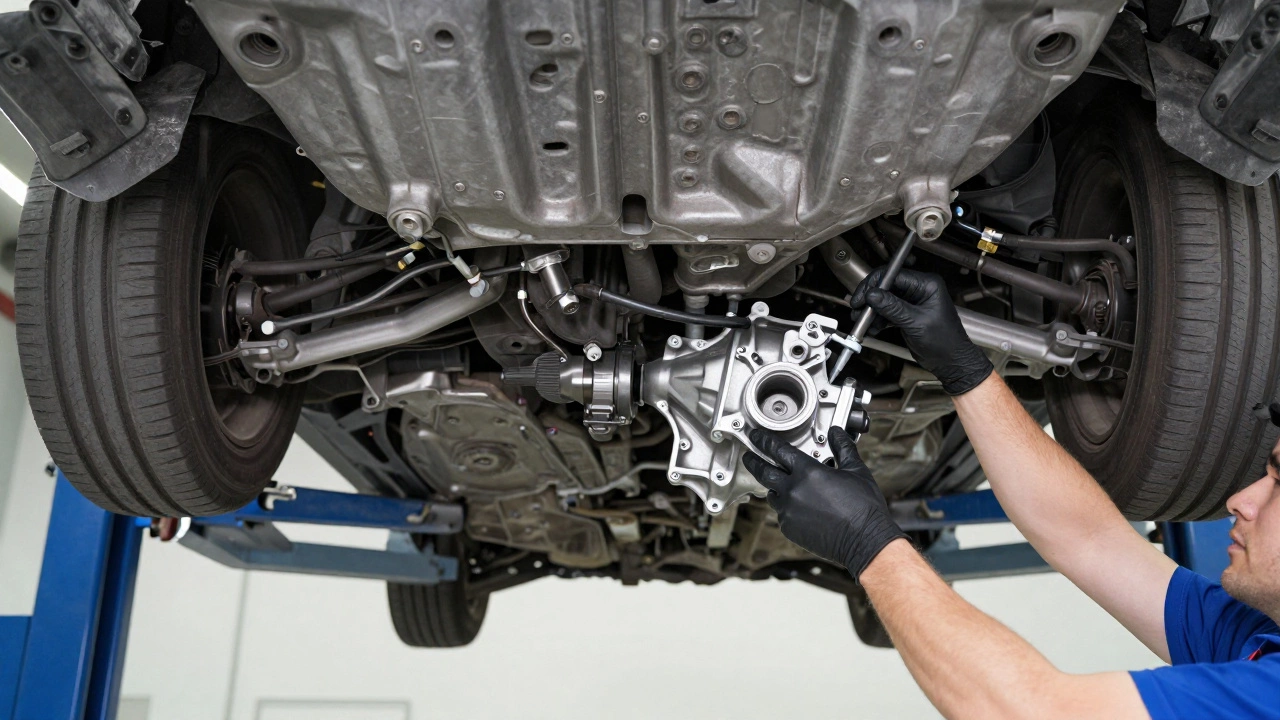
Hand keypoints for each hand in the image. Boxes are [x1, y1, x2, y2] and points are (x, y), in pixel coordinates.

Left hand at [742, 426, 906, 579]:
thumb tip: (837, 434)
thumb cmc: (864, 508)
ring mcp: (789, 511)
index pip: (777, 450)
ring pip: (771, 494)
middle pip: (763, 471)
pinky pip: (781, 513)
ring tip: (779, 483)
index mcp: (808, 472)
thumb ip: (843, 448)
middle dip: (753, 461)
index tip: (757, 437)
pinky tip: (799, 506)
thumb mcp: (855, 470)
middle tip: (749, 456)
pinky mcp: (789, 528)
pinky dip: (786, 506)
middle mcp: (793, 490)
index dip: (764, 441)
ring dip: (773, 486)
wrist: (865, 541)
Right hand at [850, 267, 993, 395]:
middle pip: (887, 286)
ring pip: (884, 300)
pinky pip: (887, 312)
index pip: (894, 275)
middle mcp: (919, 290)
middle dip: (870, 299)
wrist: (952, 362)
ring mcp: (912, 302)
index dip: (874, 285)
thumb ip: (892, 307)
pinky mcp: (907, 314)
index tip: (861, 298)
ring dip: (872, 311)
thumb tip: (872, 295)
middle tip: (858, 310)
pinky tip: (872, 328)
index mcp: (927, 285)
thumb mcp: (916, 322)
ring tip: (863, 322)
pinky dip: (878, 320)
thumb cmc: (945, 342)